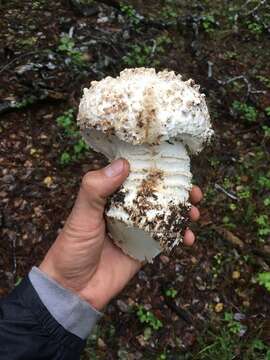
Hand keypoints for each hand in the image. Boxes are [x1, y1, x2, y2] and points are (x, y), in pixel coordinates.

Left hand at [40, 159, 202, 309]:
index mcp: (111, 196)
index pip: (136, 176)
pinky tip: (187, 238)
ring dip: (183, 213)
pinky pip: (166, 238)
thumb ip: (96, 189)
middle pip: (157, 194)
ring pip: (165, 215)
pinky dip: (179, 236)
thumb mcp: (81, 215)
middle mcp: (126, 209)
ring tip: (194, 214)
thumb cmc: (72, 247)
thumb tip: (123, 164)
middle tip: (193, 192)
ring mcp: (137, 229)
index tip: (176, 165)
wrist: (74, 289)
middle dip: (178, 192)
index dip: (156, 169)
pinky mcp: (144, 248)